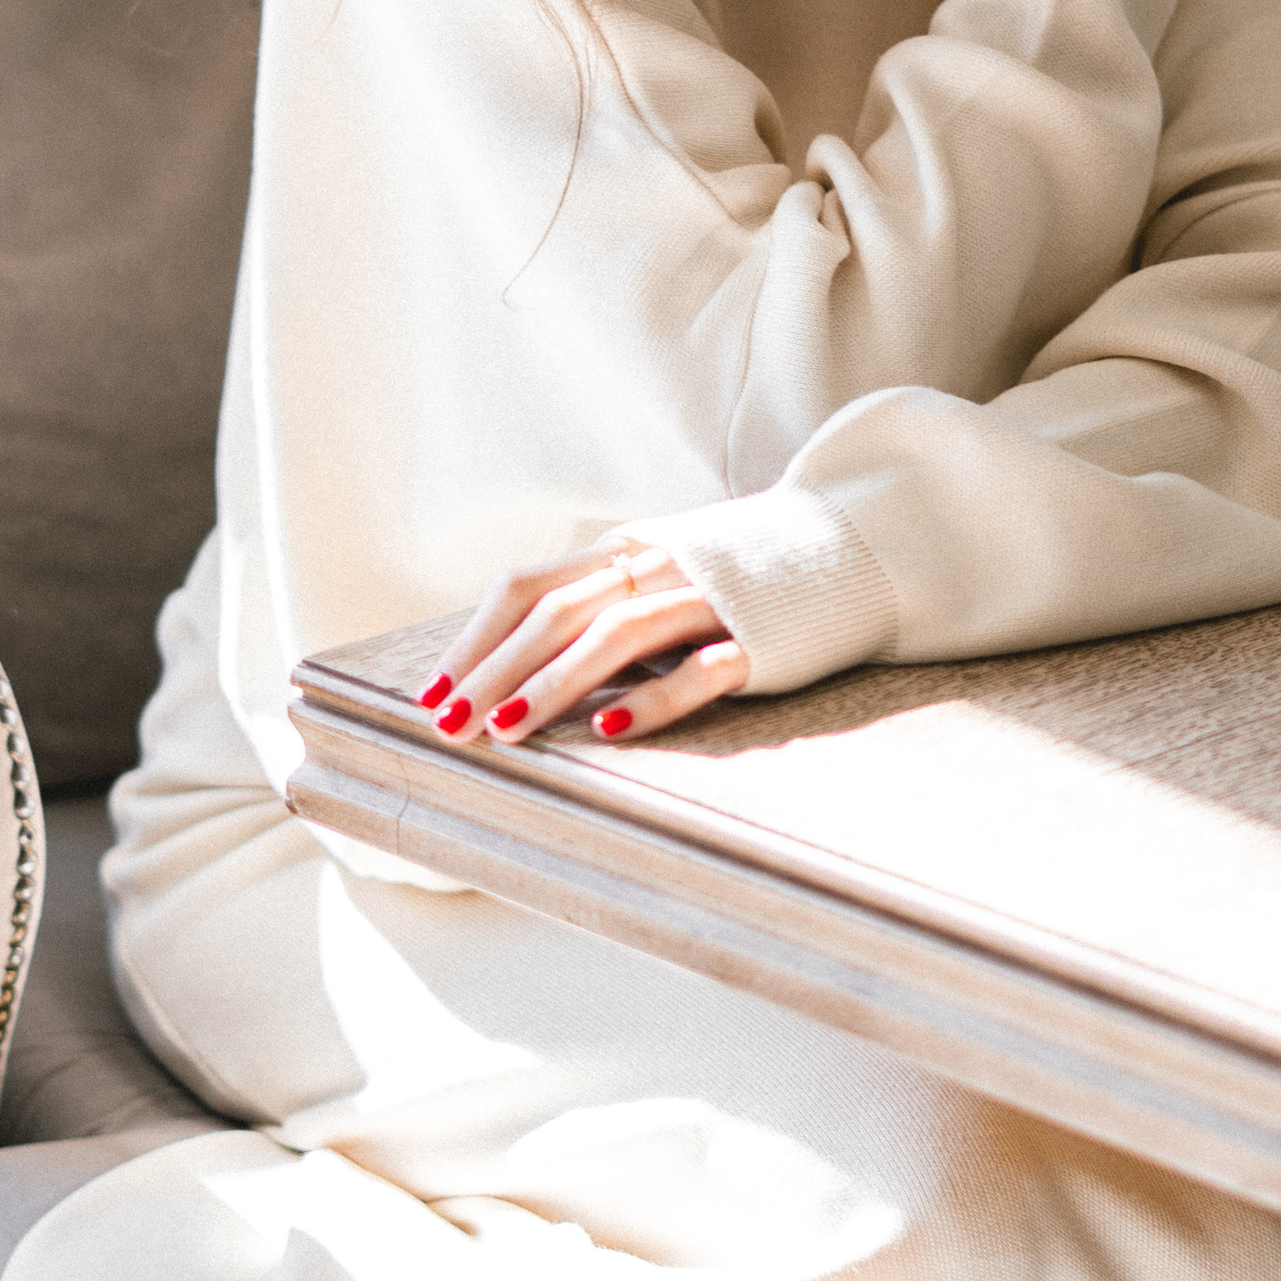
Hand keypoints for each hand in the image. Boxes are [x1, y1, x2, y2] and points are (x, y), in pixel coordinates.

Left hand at [411, 541, 745, 747]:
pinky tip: (609, 731)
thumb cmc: (734, 578)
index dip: (475, 640)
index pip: (528, 587)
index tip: (433, 697)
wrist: (848, 549)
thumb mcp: (656, 576)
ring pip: (617, 634)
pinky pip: (700, 669)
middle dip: (494, 671)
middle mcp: (656, 568)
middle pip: (558, 613)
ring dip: (552, 685)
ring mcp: (708, 601)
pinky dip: (652, 699)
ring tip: (506, 732)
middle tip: (451, 726)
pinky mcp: (757, 639)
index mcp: (622, 553)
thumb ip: (598, 604)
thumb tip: (514, 662)